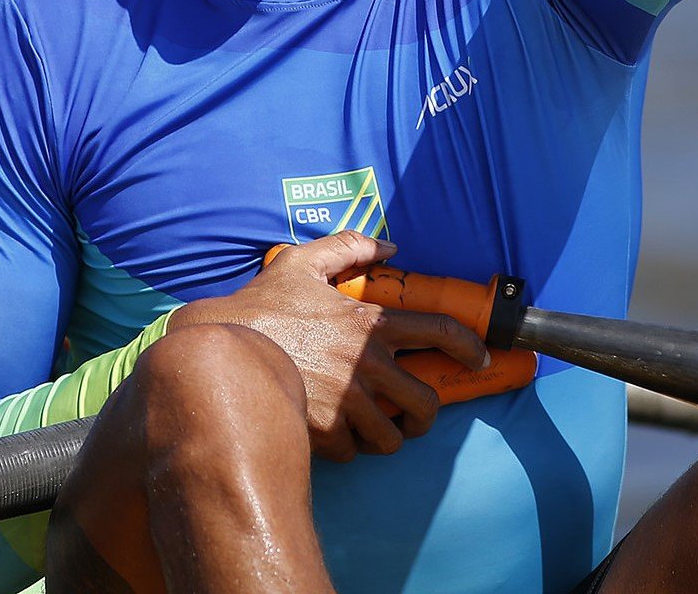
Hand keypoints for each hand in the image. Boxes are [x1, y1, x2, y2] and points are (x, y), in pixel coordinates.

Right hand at [170, 233, 489, 461]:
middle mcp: (368, 366)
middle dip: (424, 416)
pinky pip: (355, 453)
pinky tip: (334, 435)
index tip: (479, 359)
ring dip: (386, 438)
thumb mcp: (302, 264)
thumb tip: (390, 245)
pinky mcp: (326, 432)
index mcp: (371, 325)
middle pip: (425, 404)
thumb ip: (349, 247)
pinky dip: (349, 448)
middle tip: (412, 417)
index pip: (441, 332)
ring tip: (372, 431)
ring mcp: (349, 402)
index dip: (470, 347)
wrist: (218, 352)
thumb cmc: (260, 306)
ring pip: (392, 439)